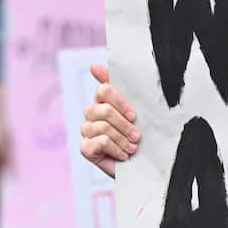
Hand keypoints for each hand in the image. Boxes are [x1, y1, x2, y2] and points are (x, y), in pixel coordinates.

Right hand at [79, 62, 139, 178]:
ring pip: (102, 127)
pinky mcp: (85, 148)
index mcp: (104, 100)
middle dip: (124, 124)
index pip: (104, 90)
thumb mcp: (137, 110)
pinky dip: (115, 149)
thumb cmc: (140, 134)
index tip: (134, 114)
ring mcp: (87, 130)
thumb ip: (121, 86)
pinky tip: (123, 155)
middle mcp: (92, 113)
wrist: (142, 163)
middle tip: (137, 136)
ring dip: (122, 139)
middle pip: (103, 109)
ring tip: (133, 147)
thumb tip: (93, 64)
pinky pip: (98, 142)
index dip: (120, 102)